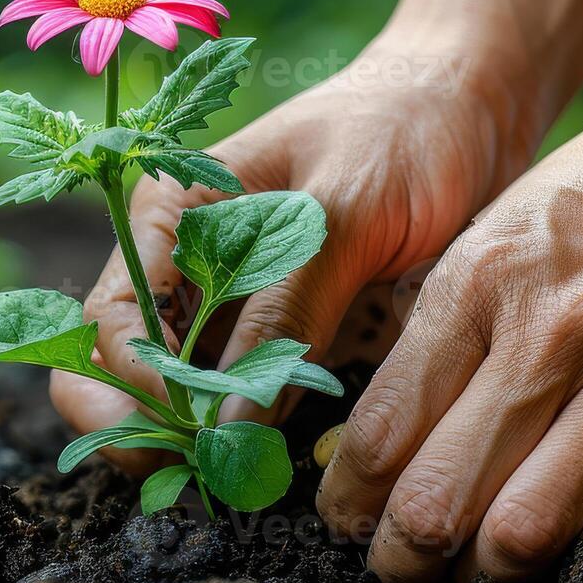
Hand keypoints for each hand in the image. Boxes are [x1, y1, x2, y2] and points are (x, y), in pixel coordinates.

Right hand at [50, 36, 537, 465]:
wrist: (468, 107)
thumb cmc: (403, 130)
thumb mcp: (341, 213)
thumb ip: (284, 309)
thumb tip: (228, 418)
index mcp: (172, 214)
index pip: (113, 320)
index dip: (135, 385)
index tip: (195, 428)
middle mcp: (184, 264)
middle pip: (119, 367)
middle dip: (139, 428)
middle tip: (198, 474)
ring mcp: (227, 302)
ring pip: (170, 391)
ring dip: (190, 440)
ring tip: (237, 475)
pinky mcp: (277, 332)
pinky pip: (236, 395)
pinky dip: (241, 432)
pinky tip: (271, 457)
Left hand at [317, 86, 582, 582]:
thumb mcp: (497, 232)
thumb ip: (442, 333)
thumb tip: (384, 442)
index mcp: (479, 285)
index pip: (382, 433)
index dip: (348, 501)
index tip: (346, 519)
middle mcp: (551, 336)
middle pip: (442, 502)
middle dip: (402, 558)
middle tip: (399, 567)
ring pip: (530, 533)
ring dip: (489, 575)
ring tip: (477, 572)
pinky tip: (576, 547)